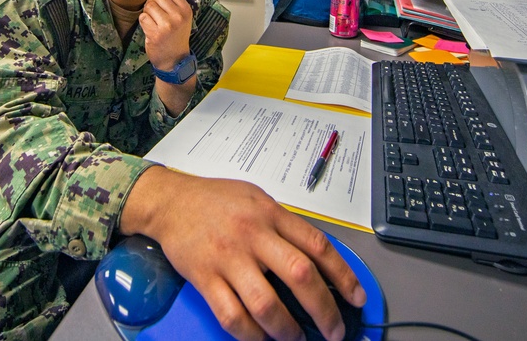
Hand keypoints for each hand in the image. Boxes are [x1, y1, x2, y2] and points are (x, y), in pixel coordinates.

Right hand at [121, 167, 365, 340]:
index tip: (356, 298)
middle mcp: (252, 235)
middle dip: (324, 310)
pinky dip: (250, 335)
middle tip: (334, 331)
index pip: (317, 246)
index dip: (343, 275)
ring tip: (295, 338)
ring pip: (265, 303)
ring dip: (287, 329)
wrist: (170, 201)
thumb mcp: (257, 199)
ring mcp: (227, 257)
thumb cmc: (216, 200)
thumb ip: (285, 226)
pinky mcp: (204, 276)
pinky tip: (261, 339)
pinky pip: (231, 315)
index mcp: (270, 214)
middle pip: (299, 275)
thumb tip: (318, 261)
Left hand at [139, 0, 191, 70]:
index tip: (163, 7)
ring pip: (149, 6)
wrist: (174, 60)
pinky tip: (149, 29)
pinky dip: (143, 22)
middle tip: (155, 14)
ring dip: (147, 13)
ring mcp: (167, 26)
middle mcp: (178, 17)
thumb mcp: (183, 19)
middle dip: (153, 3)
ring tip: (152, 22)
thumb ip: (174, 4)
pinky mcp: (155, 34)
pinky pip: (142, 17)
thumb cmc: (176, 36)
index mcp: (186, 10)